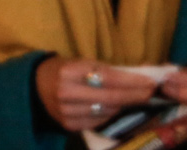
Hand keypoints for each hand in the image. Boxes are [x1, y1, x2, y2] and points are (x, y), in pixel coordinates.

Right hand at [33, 58, 160, 132]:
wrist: (35, 85)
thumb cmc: (62, 70)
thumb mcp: (80, 62)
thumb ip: (105, 70)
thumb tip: (139, 74)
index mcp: (69, 71)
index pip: (107, 77)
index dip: (131, 81)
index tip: (149, 81)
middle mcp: (67, 92)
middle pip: (110, 97)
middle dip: (134, 95)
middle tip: (151, 92)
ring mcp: (67, 111)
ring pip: (106, 111)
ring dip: (125, 105)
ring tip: (138, 99)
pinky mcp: (69, 124)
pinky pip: (98, 121)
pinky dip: (111, 114)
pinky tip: (118, 108)